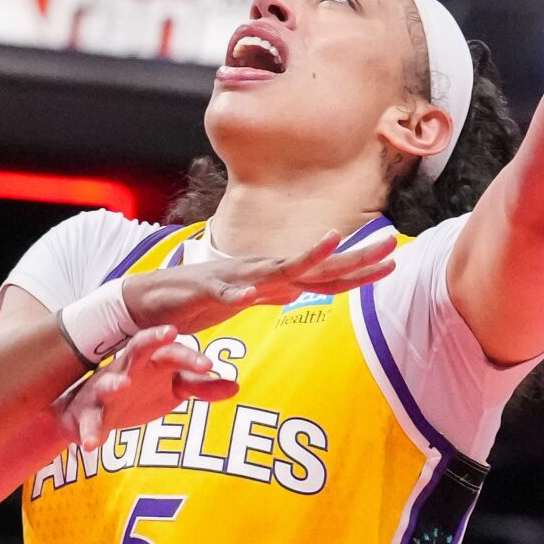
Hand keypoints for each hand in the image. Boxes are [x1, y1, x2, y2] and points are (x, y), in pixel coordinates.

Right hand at [58, 324, 234, 448]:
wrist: (91, 413)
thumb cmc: (139, 393)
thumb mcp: (173, 389)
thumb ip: (200, 387)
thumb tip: (235, 386)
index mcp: (150, 361)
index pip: (172, 351)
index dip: (190, 356)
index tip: (209, 365)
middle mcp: (127, 369)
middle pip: (138, 347)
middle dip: (153, 340)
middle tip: (170, 334)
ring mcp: (105, 389)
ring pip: (108, 381)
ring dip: (114, 382)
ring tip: (123, 385)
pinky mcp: (89, 413)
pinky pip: (89, 421)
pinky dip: (89, 432)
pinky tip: (91, 444)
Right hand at [122, 226, 397, 335]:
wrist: (150, 301)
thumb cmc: (199, 301)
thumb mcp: (247, 299)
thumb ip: (272, 294)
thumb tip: (297, 291)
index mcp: (272, 280)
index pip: (324, 274)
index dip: (358, 270)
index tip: (392, 261)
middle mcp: (259, 273)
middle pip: (314, 266)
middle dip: (352, 257)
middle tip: (390, 245)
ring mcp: (234, 278)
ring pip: (275, 270)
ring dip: (304, 257)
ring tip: (332, 242)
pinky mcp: (203, 290)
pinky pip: (222, 291)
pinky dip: (235, 292)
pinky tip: (248, 294)